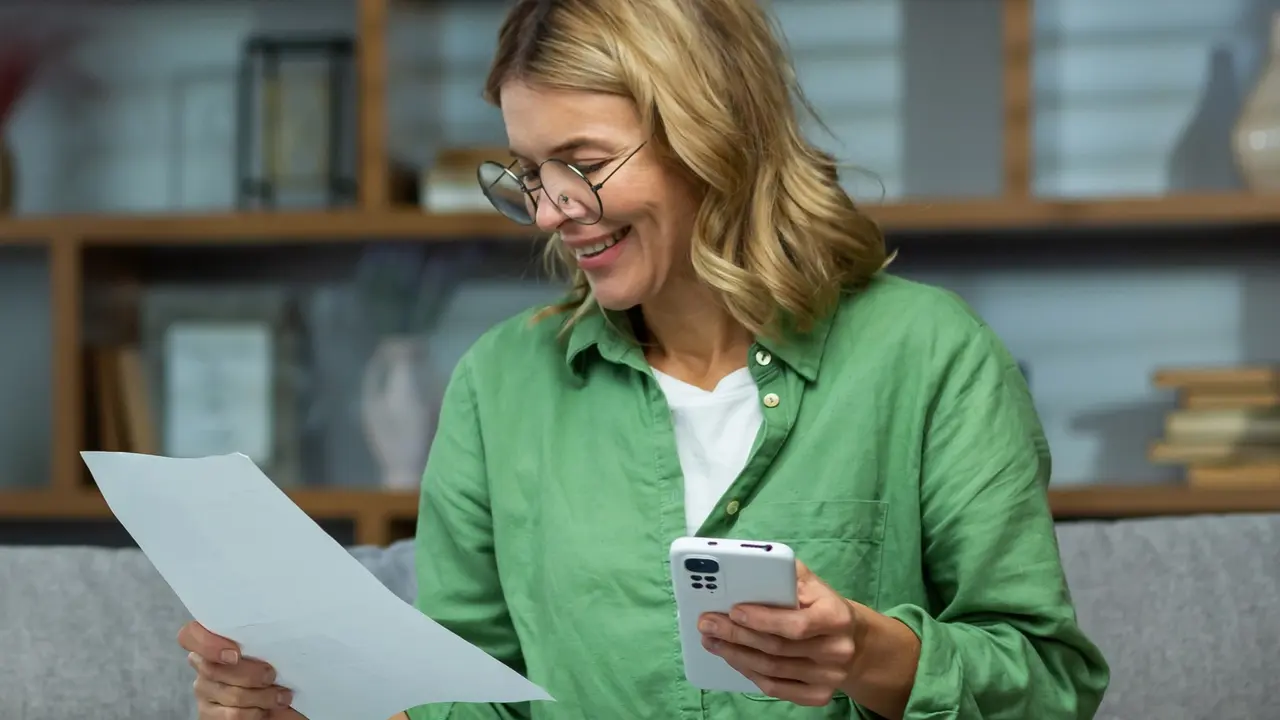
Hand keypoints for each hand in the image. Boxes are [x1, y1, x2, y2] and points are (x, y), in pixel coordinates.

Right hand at [177, 620, 303, 718]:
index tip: (236, 654)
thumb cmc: (273, 667)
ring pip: (230, 694)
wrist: (275, 700)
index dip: (208, 644)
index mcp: (213, 640)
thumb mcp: (268, 648)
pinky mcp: (208, 714)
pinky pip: (232, 715)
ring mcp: (203, 690)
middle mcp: (202, 664)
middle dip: (252, 675)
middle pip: (215, 669)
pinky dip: (255, 713)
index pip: (190, 635)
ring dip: (262, 697)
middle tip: (273, 676)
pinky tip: (266, 709)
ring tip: (281, 696)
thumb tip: (275, 633)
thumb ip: (258, 641)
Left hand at [698, 560, 860, 706]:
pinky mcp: (818, 696)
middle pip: (777, 648)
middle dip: (736, 635)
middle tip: (707, 624)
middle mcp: (836, 651)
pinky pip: (776, 689)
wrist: (854, 641)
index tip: (733, 611)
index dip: (762, 620)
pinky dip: (749, 673)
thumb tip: (746, 568)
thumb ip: (785, 574)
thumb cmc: (823, 606)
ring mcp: (828, 678)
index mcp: (836, 618)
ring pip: (772, 670)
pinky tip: (732, 658)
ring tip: (712, 640)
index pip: (796, 624)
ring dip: (735, 655)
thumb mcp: (812, 584)